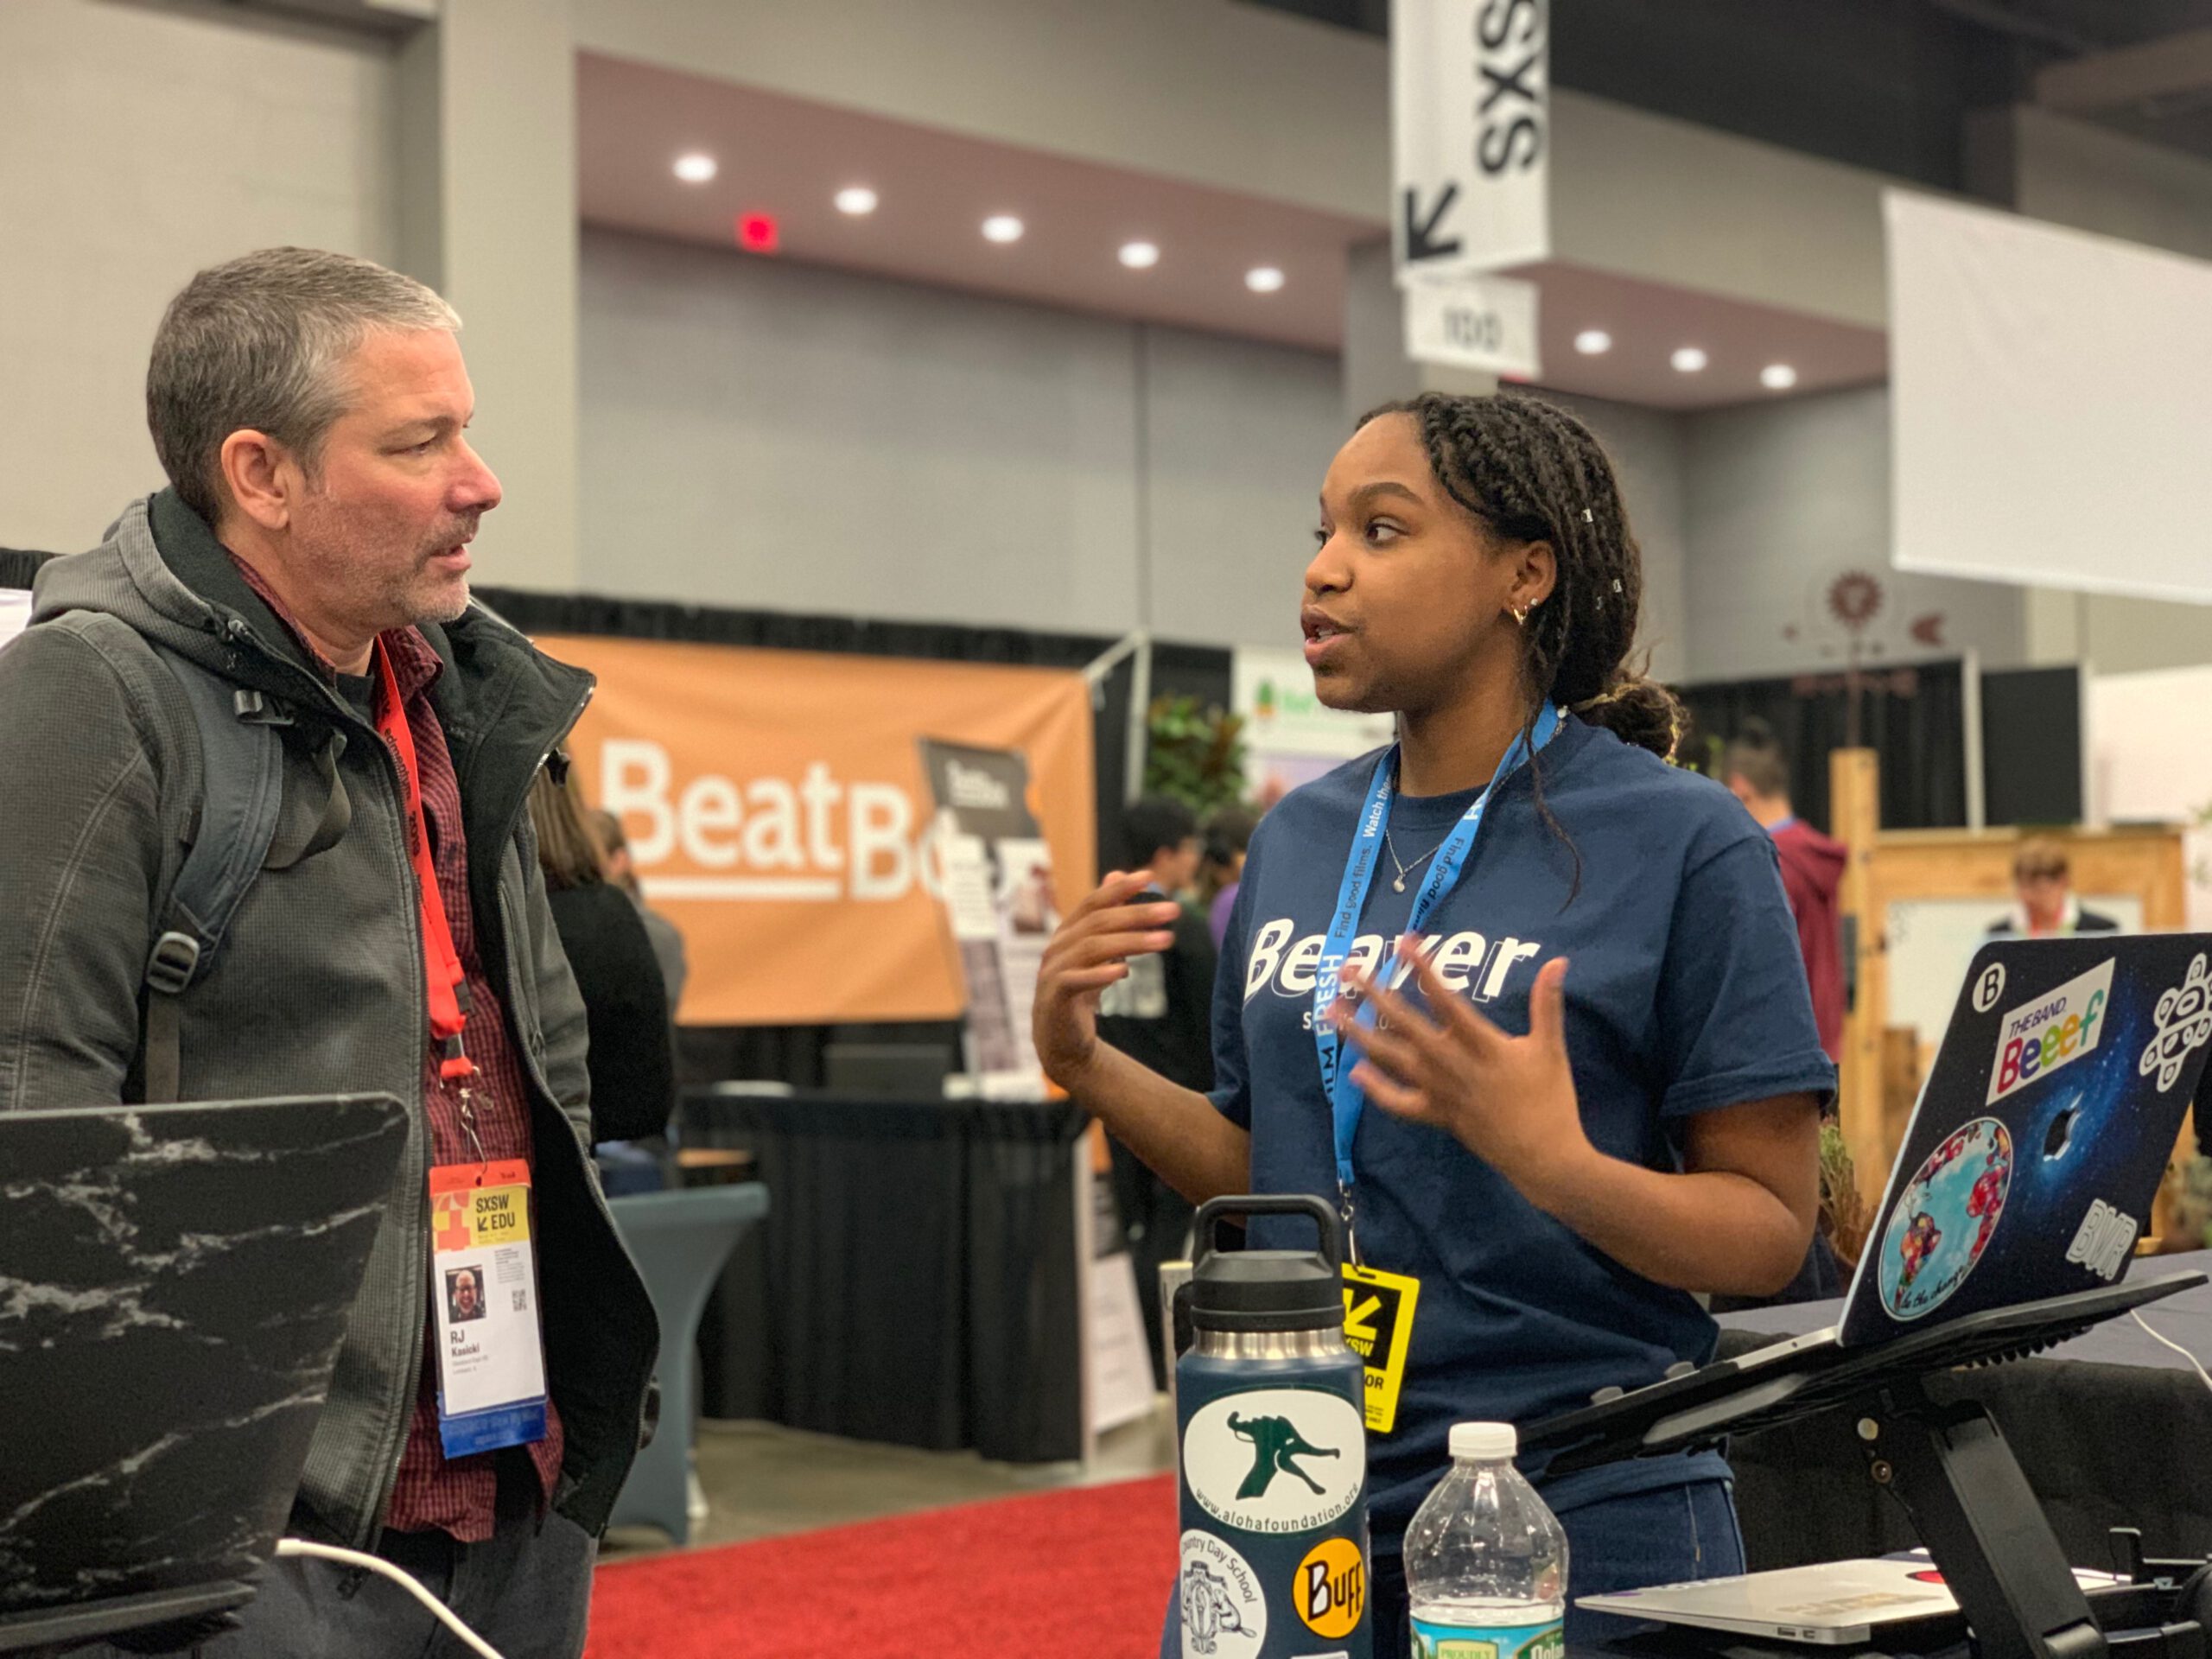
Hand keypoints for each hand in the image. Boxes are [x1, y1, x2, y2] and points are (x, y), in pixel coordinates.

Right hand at [1032, 872, 1181, 1089]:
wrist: (1060, 1040)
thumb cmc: (1080, 991)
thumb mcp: (1097, 951)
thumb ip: (1107, 916)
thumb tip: (1117, 872)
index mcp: (1068, 932)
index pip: (1094, 902)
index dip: (1120, 888)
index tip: (1150, 876)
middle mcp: (1058, 947)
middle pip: (1098, 922)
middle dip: (1137, 913)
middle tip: (1173, 911)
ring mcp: (1053, 971)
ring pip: (1092, 948)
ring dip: (1132, 941)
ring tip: (1166, 940)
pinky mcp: (1054, 998)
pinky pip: (1075, 981)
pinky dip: (1098, 975)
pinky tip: (1124, 971)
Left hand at [1331, 937, 1595, 1210]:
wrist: (1543, 1158)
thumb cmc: (1550, 1100)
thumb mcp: (1551, 1048)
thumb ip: (1548, 1003)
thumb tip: (1558, 961)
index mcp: (1482, 1045)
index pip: (1445, 999)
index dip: (1423, 969)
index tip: (1404, 943)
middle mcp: (1452, 1065)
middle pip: (1405, 1023)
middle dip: (1375, 993)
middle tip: (1348, 969)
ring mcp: (1439, 1091)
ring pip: (1392, 1058)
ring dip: (1360, 1033)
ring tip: (1333, 1011)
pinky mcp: (1435, 1115)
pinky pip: (1398, 1102)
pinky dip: (1376, 1088)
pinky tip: (1354, 1071)